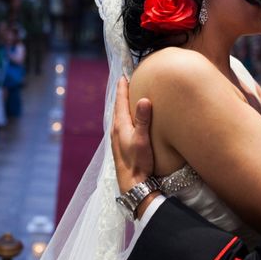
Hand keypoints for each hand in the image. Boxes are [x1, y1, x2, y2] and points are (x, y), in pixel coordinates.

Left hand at [111, 77, 154, 193]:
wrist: (132, 184)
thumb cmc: (138, 163)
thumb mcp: (142, 140)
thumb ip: (143, 120)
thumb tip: (144, 99)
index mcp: (120, 126)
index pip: (120, 101)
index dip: (122, 88)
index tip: (124, 75)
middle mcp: (116, 130)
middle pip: (118, 107)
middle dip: (122, 94)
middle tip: (126, 82)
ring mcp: (117, 139)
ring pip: (119, 116)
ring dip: (123, 105)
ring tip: (127, 98)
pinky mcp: (121, 145)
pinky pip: (121, 124)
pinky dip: (125, 116)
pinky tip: (129, 120)